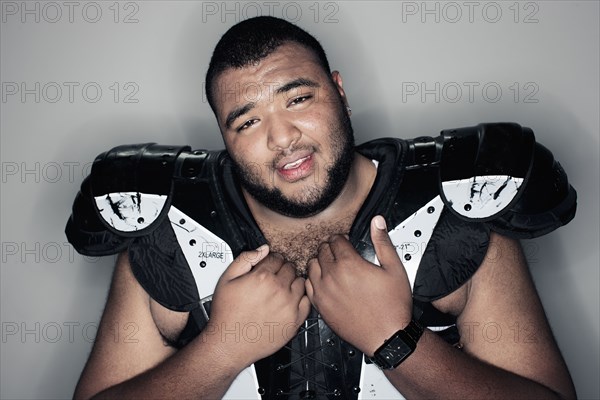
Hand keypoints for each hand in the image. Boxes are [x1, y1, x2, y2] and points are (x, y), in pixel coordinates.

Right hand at [204, 245, 310, 366]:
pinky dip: (301, 298)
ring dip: (293, 282)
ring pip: (301, 282)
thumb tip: (263, 249)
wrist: (229, 343)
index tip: (268, 267)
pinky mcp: (295, 320)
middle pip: (290, 268)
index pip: (277, 258)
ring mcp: (289, 305)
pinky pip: (307, 301)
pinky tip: (290, 301)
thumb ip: (245, 259)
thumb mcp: (226, 279)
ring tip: (281, 290)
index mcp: (262, 277)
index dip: (271, 261)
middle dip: (282, 270)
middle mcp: (278, 290)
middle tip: (274, 278)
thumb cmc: (227, 314)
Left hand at [305, 215, 412, 355]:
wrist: (386, 337)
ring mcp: (324, 292)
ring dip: (321, 261)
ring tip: (332, 265)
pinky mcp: (320, 306)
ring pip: (312, 265)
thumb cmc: (392, 307)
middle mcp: (332, 276)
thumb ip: (383, 242)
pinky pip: (308, 285)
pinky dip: (314, 280)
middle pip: (323, 250)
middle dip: (332, 248)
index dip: (343, 238)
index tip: (347, 242)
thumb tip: (377, 222)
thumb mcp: (395, 269)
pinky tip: (324, 281)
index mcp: (349, 264)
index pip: (336, 240)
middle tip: (341, 253)